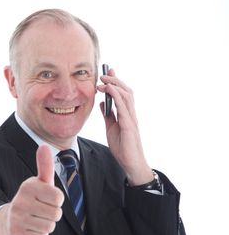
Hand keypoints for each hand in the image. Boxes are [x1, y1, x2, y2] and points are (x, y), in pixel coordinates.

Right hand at [0, 145, 64, 234]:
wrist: (9, 220)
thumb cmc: (31, 199)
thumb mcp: (38, 182)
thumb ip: (45, 166)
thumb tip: (44, 145)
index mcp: (28, 186)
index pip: (58, 197)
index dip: (56, 200)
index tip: (46, 198)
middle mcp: (20, 201)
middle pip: (56, 213)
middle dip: (52, 213)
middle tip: (41, 210)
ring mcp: (18, 218)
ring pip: (50, 226)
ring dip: (47, 224)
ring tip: (36, 219)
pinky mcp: (17, 233)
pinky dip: (40, 234)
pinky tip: (31, 228)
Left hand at [97, 68, 152, 184]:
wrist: (130, 162)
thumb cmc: (123, 147)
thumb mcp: (111, 128)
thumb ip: (108, 115)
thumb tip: (103, 103)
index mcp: (126, 114)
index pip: (122, 94)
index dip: (116, 82)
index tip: (107, 72)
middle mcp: (131, 114)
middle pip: (126, 91)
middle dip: (115, 79)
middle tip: (104, 72)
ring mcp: (131, 119)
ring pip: (126, 96)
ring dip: (114, 85)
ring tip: (103, 80)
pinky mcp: (129, 125)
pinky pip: (123, 107)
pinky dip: (116, 97)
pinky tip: (109, 90)